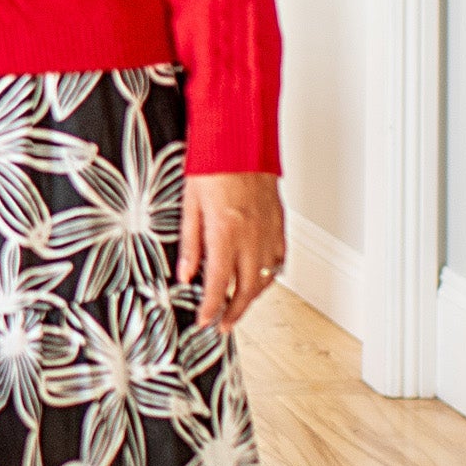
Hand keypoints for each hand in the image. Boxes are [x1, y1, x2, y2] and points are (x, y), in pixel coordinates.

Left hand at [176, 171, 285, 331]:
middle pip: (246, 289)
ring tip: (237, 307)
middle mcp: (251, 236)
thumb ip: (190, 243)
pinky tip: (259, 278)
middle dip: (233, 312)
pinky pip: (279, 258)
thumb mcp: (190, 204)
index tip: (204, 321)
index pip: (218, 283)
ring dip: (252, 297)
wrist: (242, 139)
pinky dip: (269, 274)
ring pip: (265, 277)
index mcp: (225, 232)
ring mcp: (268, 231)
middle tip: (222, 325)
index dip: (211, 307)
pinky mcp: (279, 223)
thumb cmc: (212, 165)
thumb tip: (186, 274)